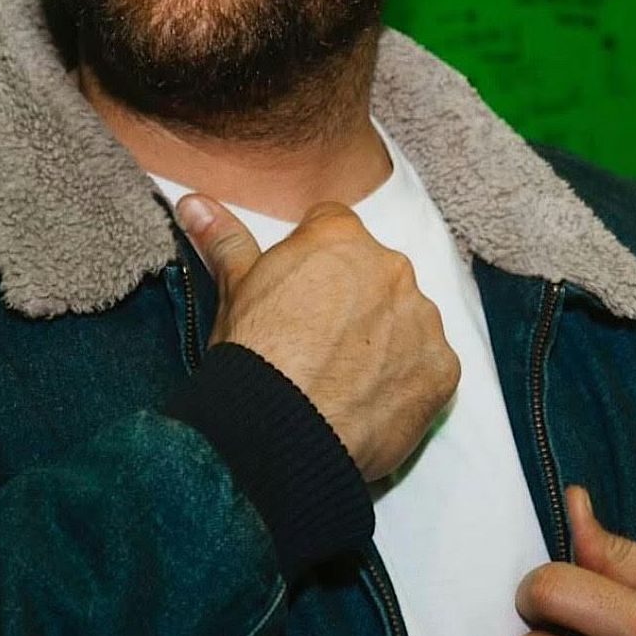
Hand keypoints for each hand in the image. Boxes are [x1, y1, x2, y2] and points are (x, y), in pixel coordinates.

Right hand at [176, 195, 459, 481]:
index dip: (313, 263)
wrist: (279, 432)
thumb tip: (194, 203)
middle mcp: (390, 268)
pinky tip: (370, 399)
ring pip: (406, 316)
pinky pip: (429, 364)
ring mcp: (422, 318)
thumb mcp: (235, 291)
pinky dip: (406, 378)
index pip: (333, 229)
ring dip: (384, 336)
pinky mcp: (442, 368)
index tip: (298, 297)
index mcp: (340, 238)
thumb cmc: (252, 356)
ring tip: (344, 376)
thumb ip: (226, 239)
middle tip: (318, 341)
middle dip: (353, 298)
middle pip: (375, 272)